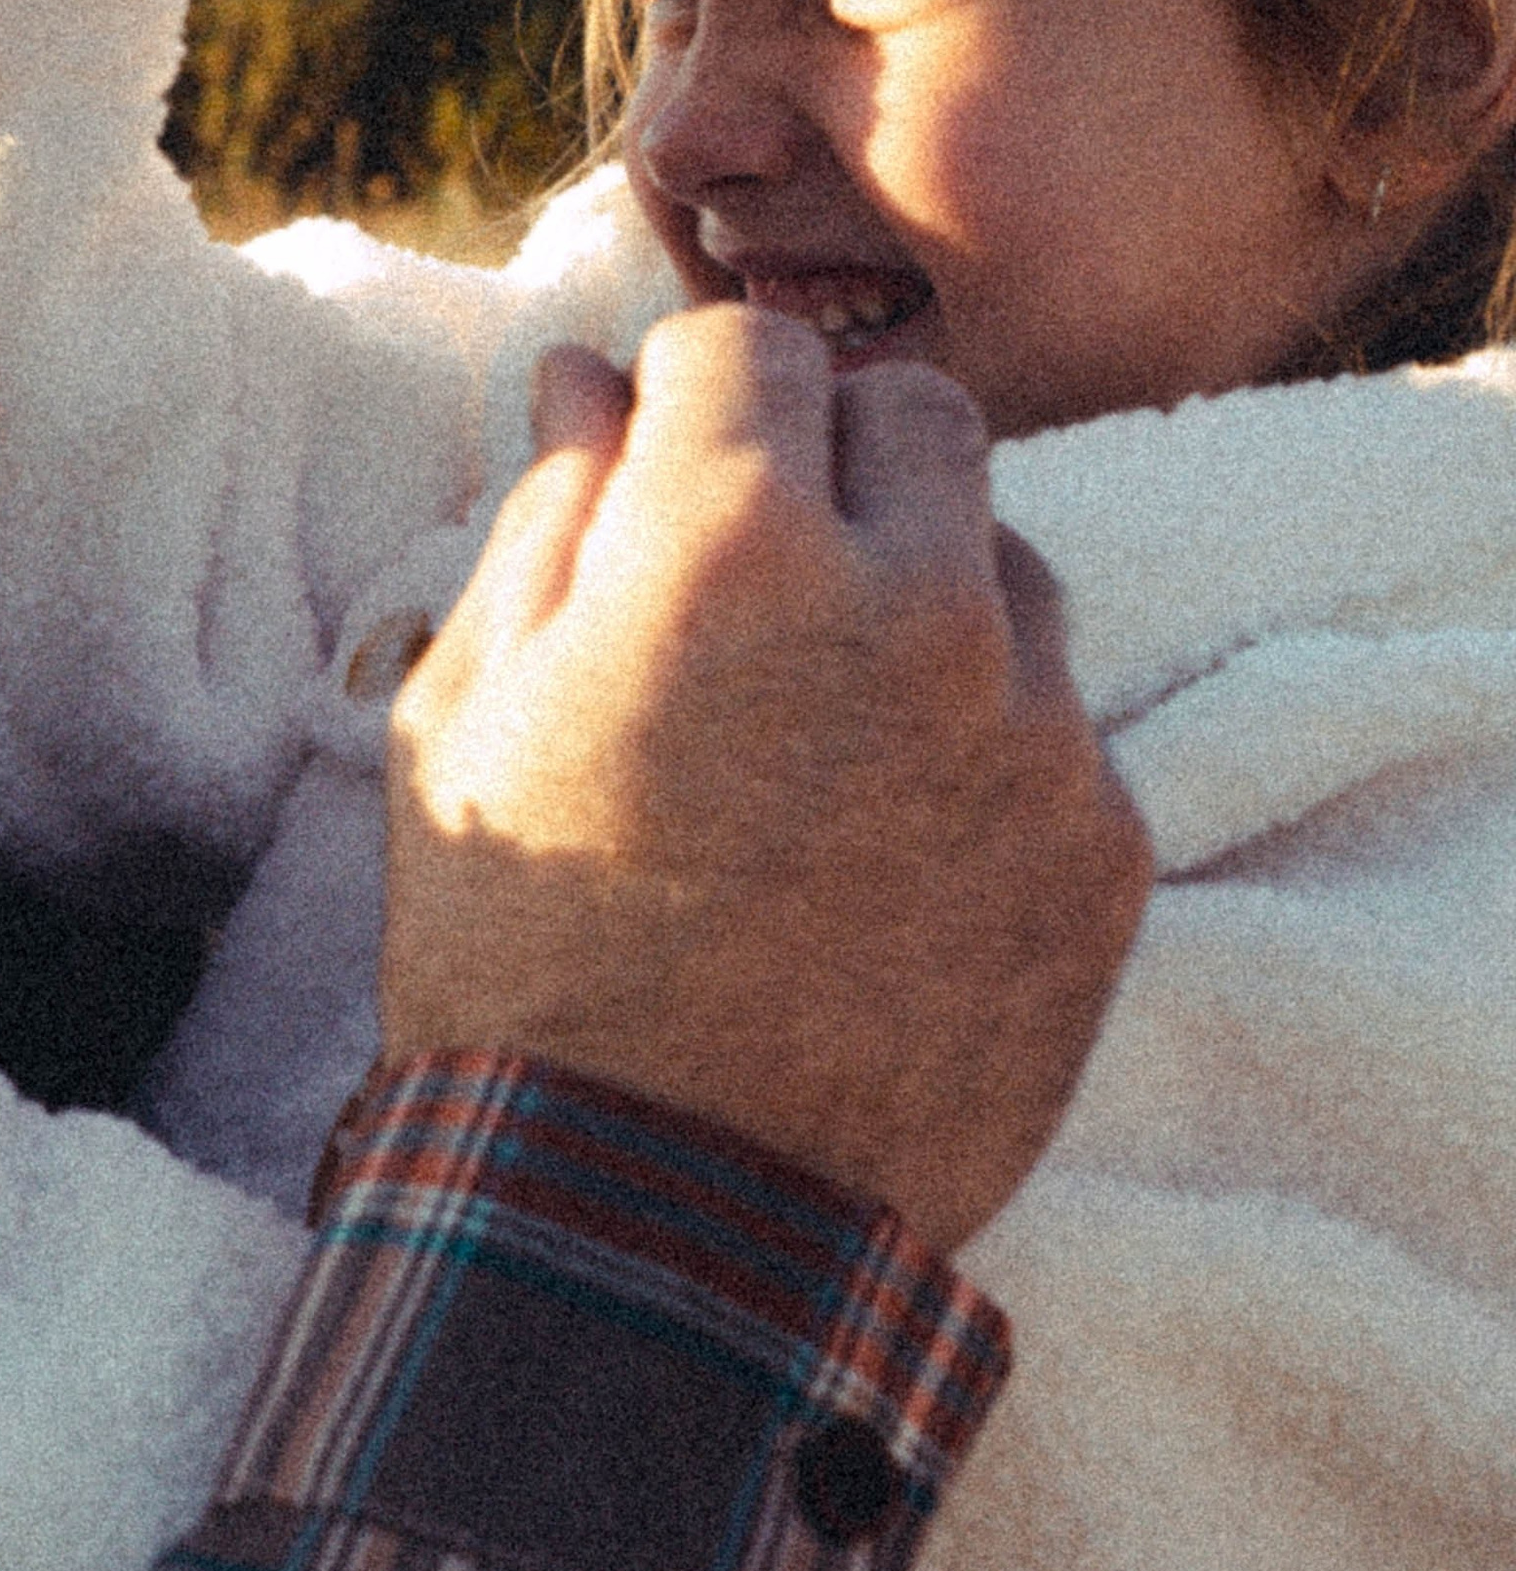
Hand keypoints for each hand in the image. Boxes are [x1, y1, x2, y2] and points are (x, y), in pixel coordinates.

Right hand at [381, 313, 1152, 1252]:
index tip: (661, 463)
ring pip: (1008, 561)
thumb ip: (547, 514)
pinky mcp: (1104, 848)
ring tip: (818, 729)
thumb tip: (592, 380)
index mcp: (732, 540)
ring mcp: (1033, 728)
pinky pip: (1059, 723)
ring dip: (922, 593)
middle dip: (827, 456)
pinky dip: (981, 745)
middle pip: (916, 414)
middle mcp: (916, 601)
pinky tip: (883, 846)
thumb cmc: (521, 961)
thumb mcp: (468, 715)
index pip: (749, 343)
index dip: (688, 395)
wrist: (654, 1227)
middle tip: (748, 574)